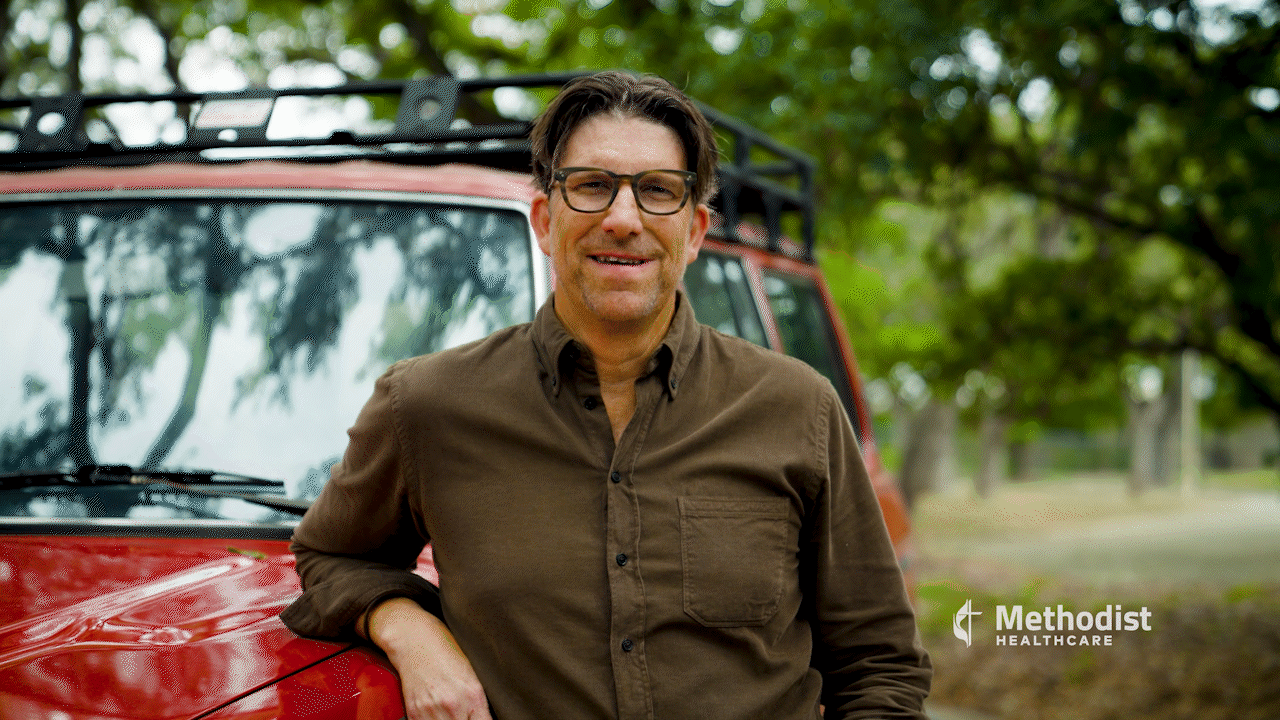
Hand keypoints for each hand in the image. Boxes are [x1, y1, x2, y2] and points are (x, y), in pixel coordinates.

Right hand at [363, 597, 491, 719]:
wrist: (415, 640)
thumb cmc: (446, 654)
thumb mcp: (472, 677)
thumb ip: (478, 704)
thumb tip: (484, 719)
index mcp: (473, 694)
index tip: (478, 719)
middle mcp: (453, 704)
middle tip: (463, 713)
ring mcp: (432, 709)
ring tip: (450, 712)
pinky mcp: (414, 712)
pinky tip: (436, 713)